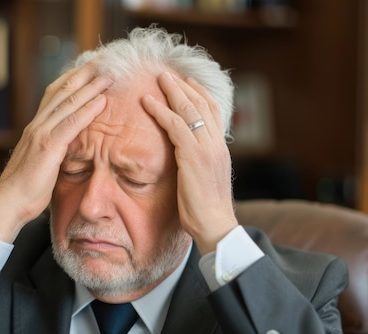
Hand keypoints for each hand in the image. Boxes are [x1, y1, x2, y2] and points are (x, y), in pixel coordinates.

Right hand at [0, 63, 110, 242]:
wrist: (7, 204)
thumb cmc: (25, 190)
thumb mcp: (41, 163)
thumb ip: (53, 150)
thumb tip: (68, 149)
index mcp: (35, 127)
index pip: (55, 94)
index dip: (73, 79)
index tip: (90, 68)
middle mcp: (37, 125)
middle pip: (62, 91)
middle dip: (84, 74)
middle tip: (103, 60)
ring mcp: (40, 134)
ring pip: (68, 103)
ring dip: (90, 86)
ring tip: (108, 74)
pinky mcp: (47, 148)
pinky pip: (71, 124)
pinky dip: (87, 110)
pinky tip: (102, 101)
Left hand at [142, 72, 237, 254]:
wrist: (215, 225)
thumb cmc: (206, 211)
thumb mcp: (204, 181)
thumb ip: (197, 164)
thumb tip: (185, 159)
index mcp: (220, 149)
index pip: (213, 112)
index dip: (199, 94)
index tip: (187, 82)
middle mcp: (216, 144)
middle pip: (202, 105)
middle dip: (184, 86)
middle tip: (168, 73)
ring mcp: (207, 148)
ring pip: (189, 110)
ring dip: (172, 91)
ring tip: (157, 78)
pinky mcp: (193, 156)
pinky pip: (175, 126)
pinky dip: (160, 111)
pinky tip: (147, 102)